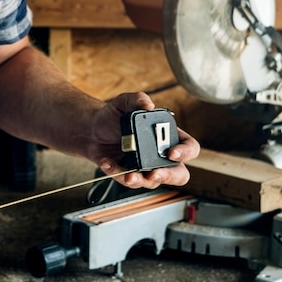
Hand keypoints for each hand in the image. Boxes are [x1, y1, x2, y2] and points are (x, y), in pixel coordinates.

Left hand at [85, 91, 199, 189]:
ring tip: (128, 175)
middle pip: (179, 174)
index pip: (189, 147)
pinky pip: (127, 181)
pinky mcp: (129, 175)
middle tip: (154, 174)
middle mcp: (160, 155)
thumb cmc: (113, 116)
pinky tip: (107, 163)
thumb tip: (148, 104)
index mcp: (166, 136)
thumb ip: (137, 98)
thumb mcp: (123, 102)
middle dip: (169, 176)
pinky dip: (117, 174)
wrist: (91, 129)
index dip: (185, 152)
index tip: (172, 153)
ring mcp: (146, 167)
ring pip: (152, 183)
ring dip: (141, 181)